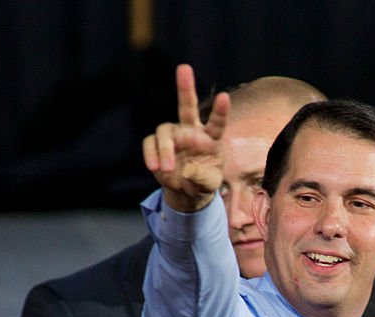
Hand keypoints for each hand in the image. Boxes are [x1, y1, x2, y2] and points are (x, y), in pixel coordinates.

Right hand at [142, 63, 230, 211]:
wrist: (186, 190)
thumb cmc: (203, 182)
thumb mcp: (208, 185)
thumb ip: (202, 178)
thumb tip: (186, 169)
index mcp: (210, 138)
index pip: (216, 122)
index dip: (220, 110)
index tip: (224, 96)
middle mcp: (191, 131)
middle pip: (187, 106)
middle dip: (185, 87)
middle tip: (184, 68)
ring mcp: (173, 135)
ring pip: (164, 131)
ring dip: (165, 149)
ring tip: (168, 168)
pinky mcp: (157, 144)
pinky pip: (150, 144)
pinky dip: (151, 155)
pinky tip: (155, 168)